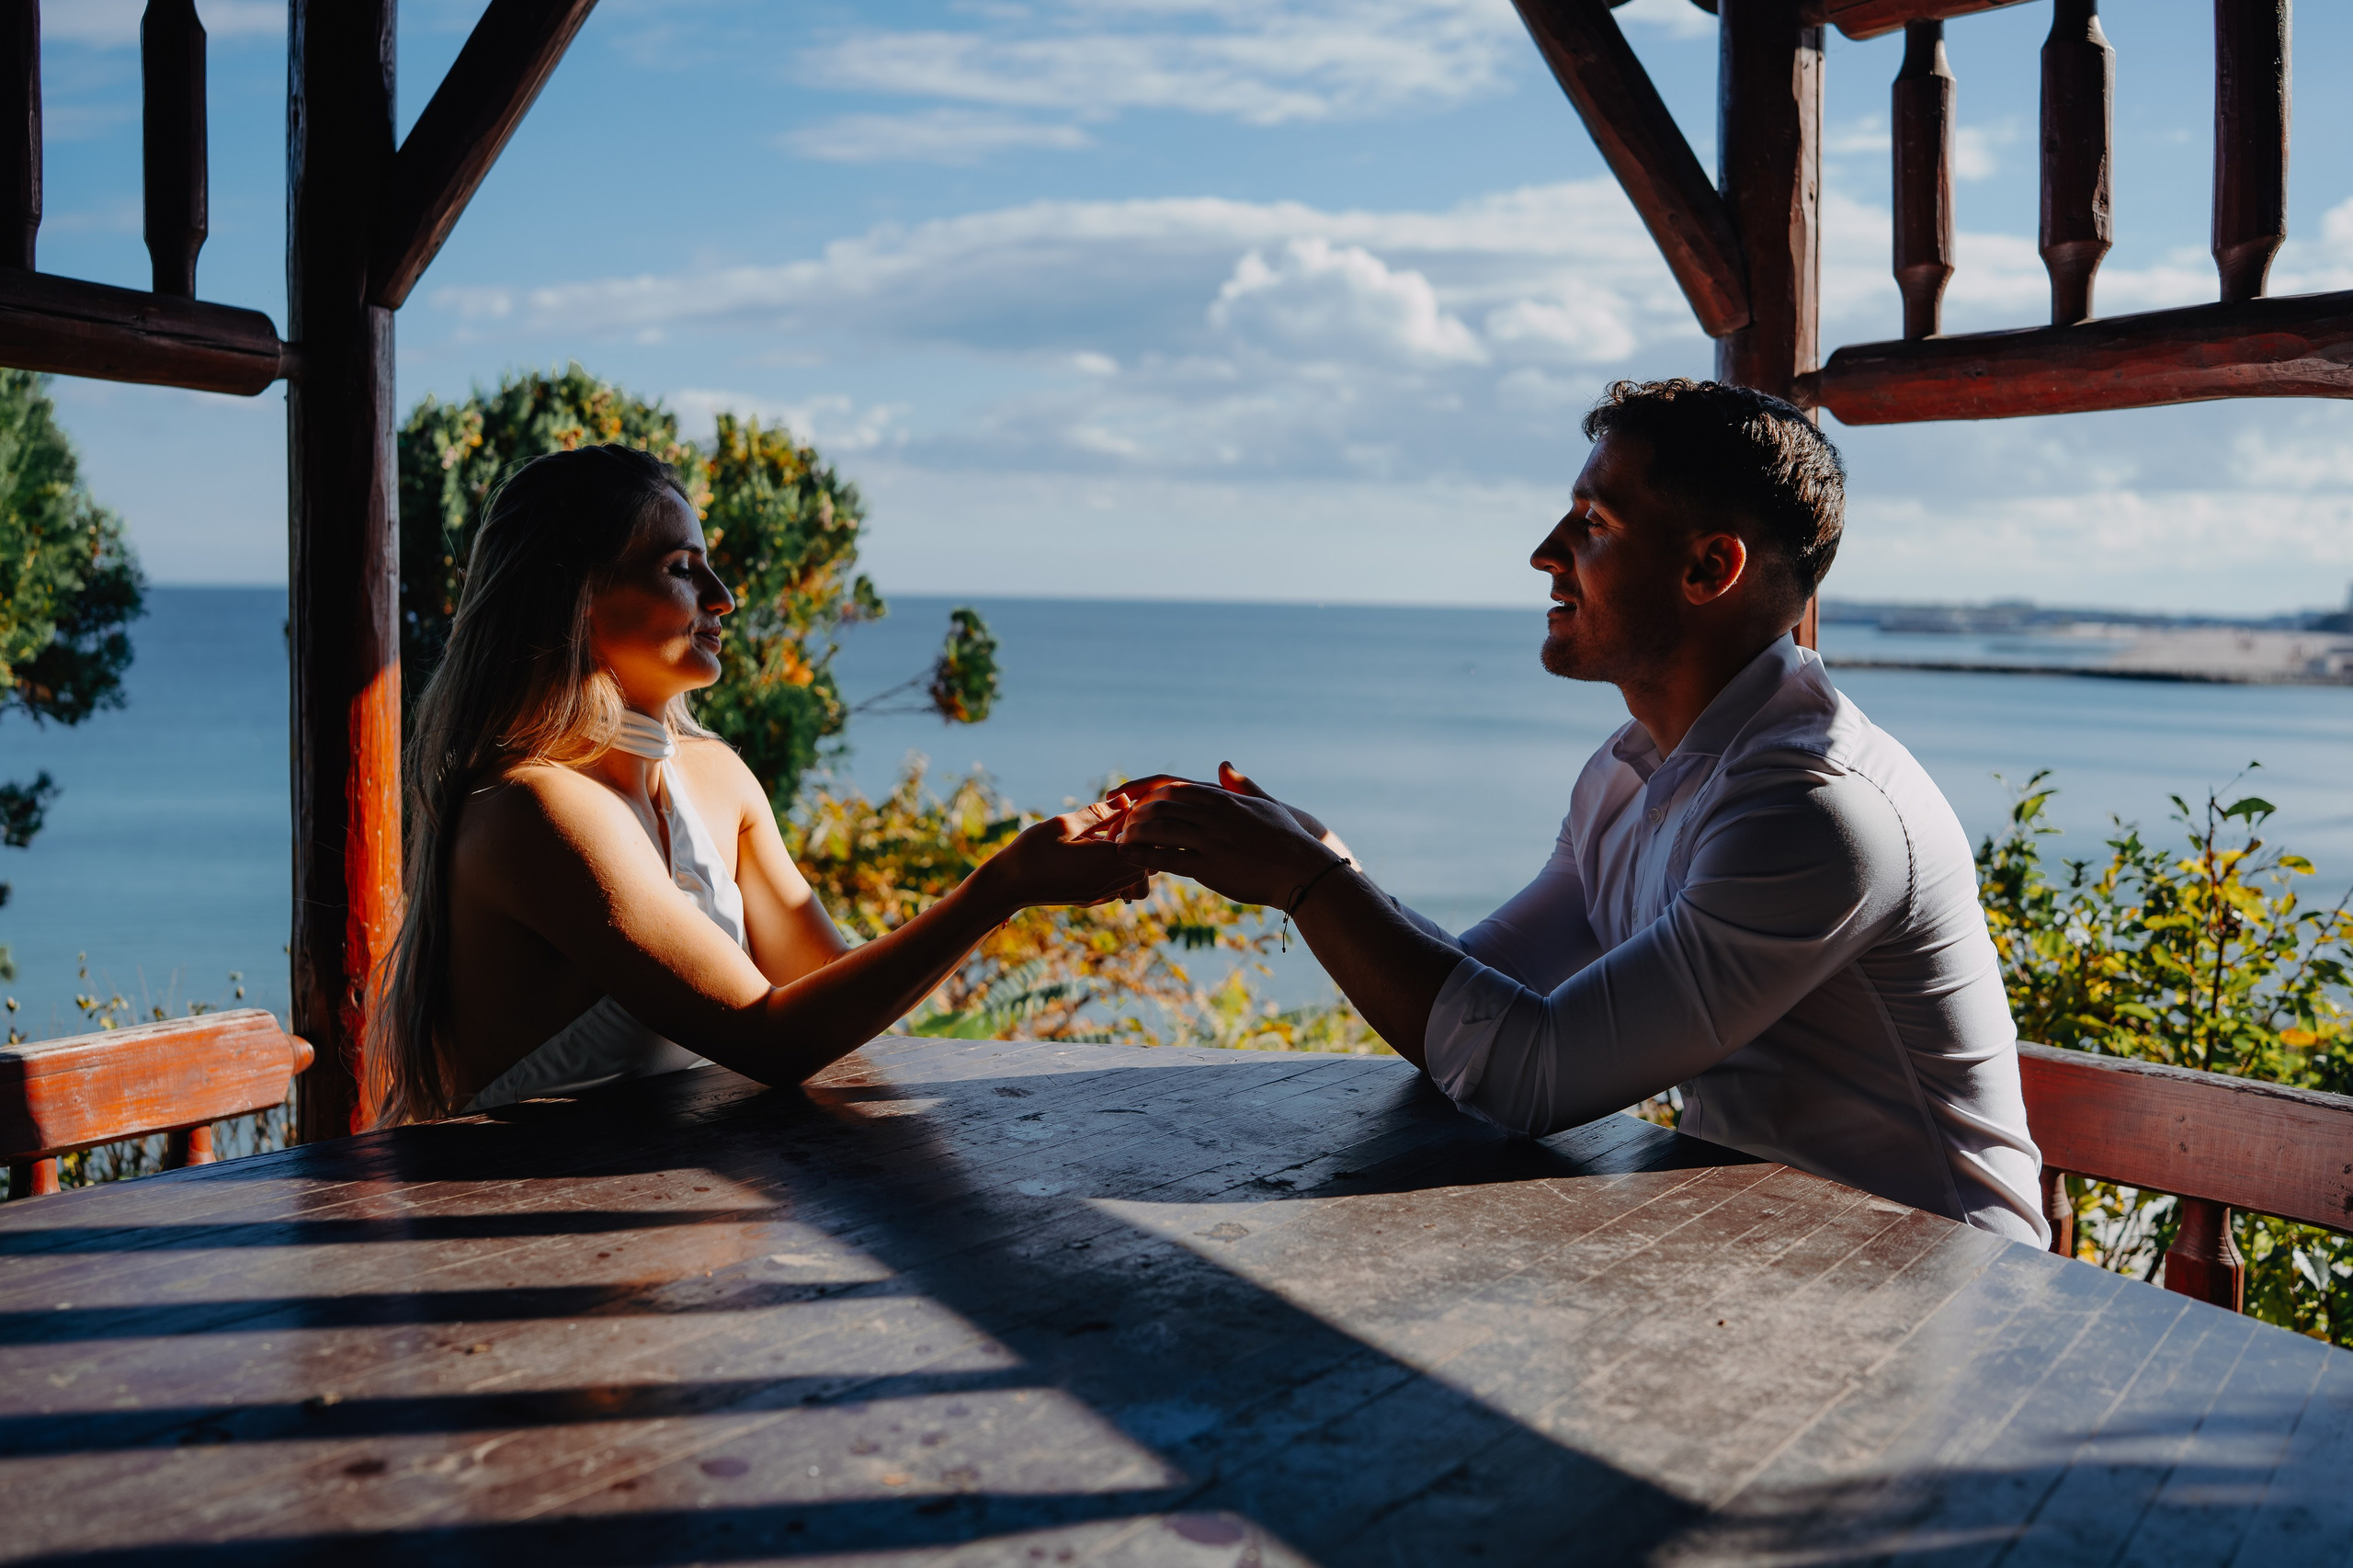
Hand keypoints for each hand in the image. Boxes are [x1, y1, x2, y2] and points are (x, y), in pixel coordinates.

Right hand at [978, 803, 1150, 911]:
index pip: (1144, 846)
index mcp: (1105, 862)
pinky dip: (1114, 869)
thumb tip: (1125, 799)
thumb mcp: (1063, 824)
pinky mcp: (1091, 900)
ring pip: (1133, 877)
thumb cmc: (1032, 851)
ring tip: (1101, 840)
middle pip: (1144, 863)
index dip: (1138, 828)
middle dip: (1136, 844)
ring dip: (1125, 857)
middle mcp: (1108, 883)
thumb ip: (1097, 813)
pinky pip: (1117, 885)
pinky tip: (1091, 856)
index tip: (1121, 815)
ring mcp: (1100, 894)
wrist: (1007, 886)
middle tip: (1113, 826)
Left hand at [1102, 764, 1352, 863]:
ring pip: (1159, 829)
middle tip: (1117, 824)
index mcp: (1223, 799)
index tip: (1126, 798)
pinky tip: (1127, 858)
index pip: (1172, 788)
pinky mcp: (1209, 866)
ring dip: (1133, 833)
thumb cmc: (1287, 838)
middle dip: (1134, 814)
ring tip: (1117, 840)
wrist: (1303, 871)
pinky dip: (1142, 856)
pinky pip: (1168, 858)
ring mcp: (1211, 840)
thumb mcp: (1265, 804)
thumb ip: (1242, 785)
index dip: (1144, 792)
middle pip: (1160, 806)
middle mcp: (1214, 815)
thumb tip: (1225, 765)